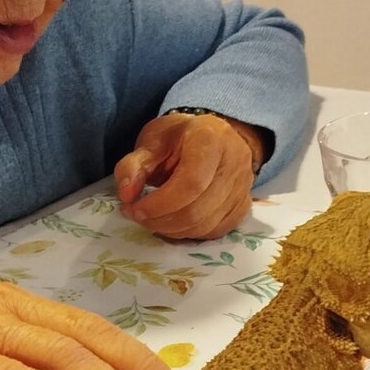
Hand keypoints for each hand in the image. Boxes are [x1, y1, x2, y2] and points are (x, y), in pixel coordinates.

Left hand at [114, 111, 264, 239]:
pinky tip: (171, 223)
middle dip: (161, 221)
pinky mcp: (242, 208)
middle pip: (198, 210)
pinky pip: (214, 232)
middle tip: (136, 216)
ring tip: (150, 219)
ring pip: (205, 225)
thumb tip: (126, 194)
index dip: (160, 204)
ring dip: (171, 230)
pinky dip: (187, 233)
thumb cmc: (179, 138)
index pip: (191, 183)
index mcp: (212, 139)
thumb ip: (134, 165)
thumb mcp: (152, 141)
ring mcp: (242, 189)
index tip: (134, 208)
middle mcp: (235, 164)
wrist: (213, 137)